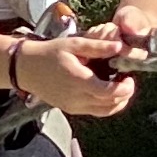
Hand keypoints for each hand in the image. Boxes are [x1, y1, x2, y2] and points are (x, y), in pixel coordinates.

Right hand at [16, 28, 139, 120]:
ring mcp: (73, 106)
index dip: (125, 88)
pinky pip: (95, 111)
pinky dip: (107, 105)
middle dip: (125, 94)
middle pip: (110, 104)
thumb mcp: (73, 45)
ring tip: (121, 87)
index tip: (130, 78)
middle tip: (128, 80)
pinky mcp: (71, 109)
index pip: (109, 92)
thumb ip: (97, 46)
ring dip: (118, 102)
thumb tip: (120, 46)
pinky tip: (108, 92)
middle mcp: (76, 98)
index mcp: (78, 80)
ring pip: (105, 111)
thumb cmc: (49, 53)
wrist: (26, 68)